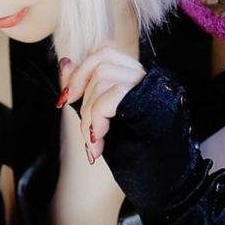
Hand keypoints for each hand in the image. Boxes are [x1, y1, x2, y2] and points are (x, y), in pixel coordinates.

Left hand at [57, 43, 145, 165]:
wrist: (160, 170)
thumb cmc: (133, 144)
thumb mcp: (101, 115)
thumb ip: (83, 89)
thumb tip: (64, 63)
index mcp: (134, 74)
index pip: (104, 54)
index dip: (80, 72)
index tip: (65, 99)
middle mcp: (143, 75)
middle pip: (100, 64)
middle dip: (82, 97)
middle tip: (84, 129)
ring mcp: (146, 85)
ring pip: (101, 80)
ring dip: (89, 116)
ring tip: (94, 141)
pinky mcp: (144, 99)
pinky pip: (108, 100)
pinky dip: (96, 122)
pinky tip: (98, 143)